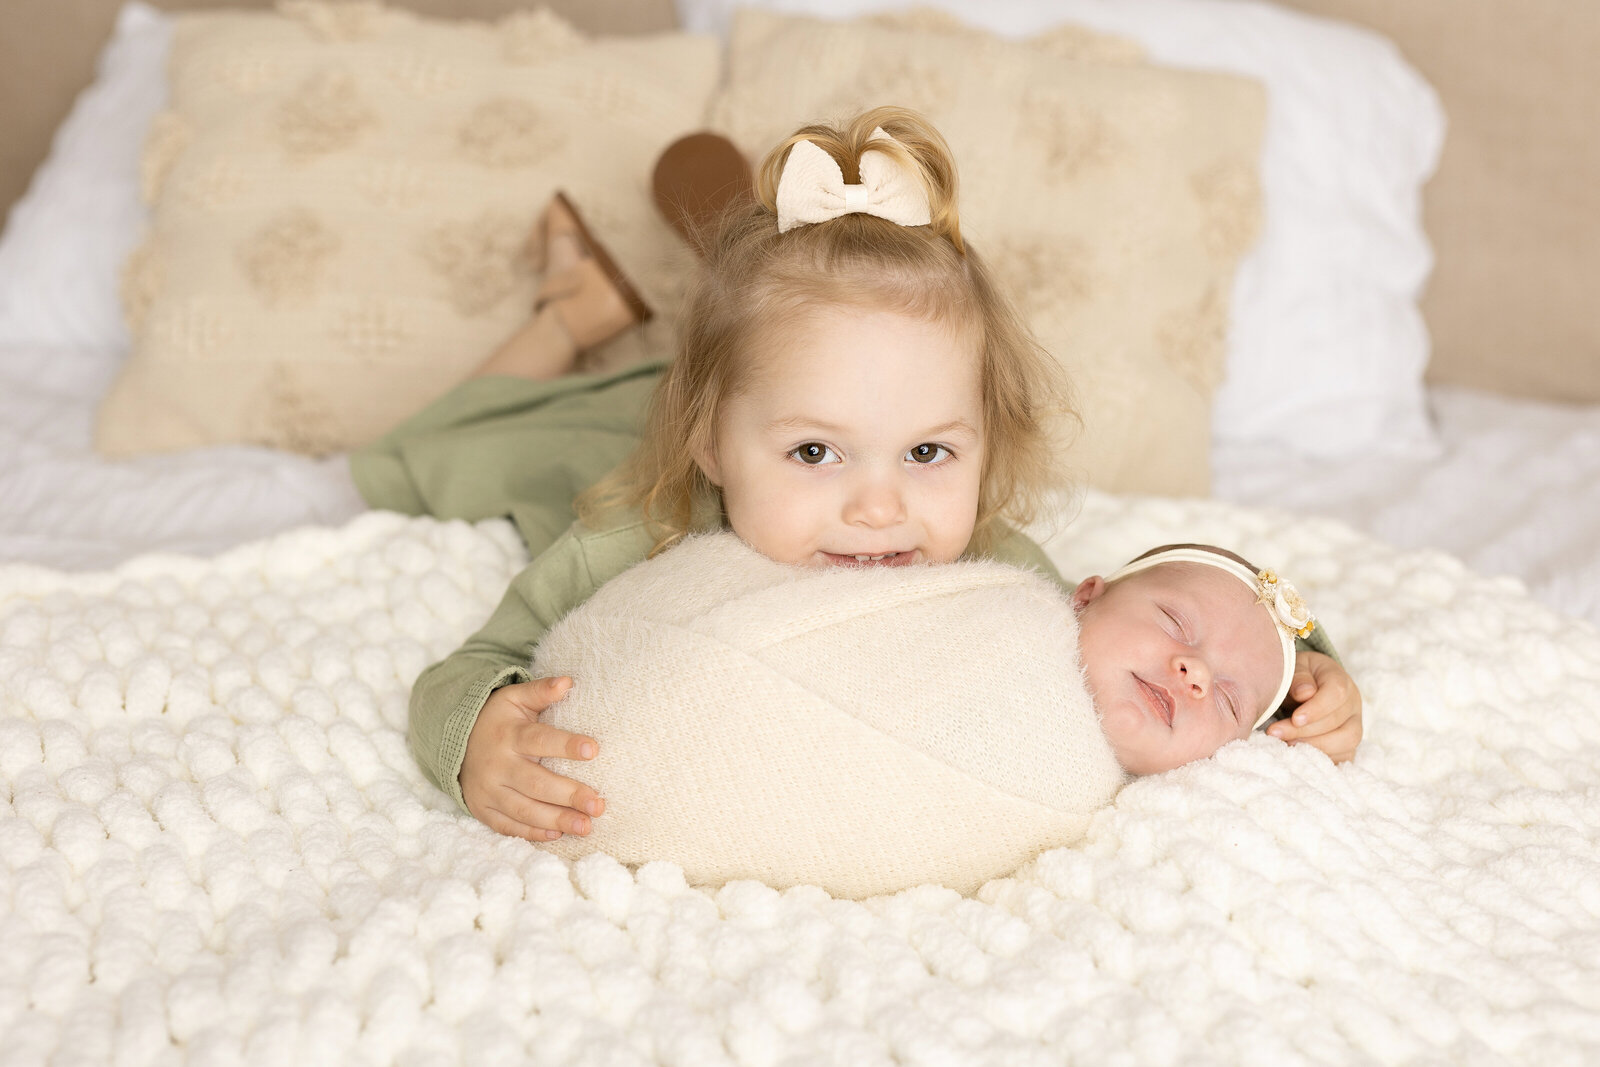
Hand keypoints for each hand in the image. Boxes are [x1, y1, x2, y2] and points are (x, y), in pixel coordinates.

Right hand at [459, 676, 605, 840]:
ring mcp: (488, 791)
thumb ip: (541, 691)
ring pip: (524, 810)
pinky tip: (558, 835)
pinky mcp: (484, 810)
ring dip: (556, 820)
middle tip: (598, 804)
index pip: (540, 740)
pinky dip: (532, 832)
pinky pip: (509, 826)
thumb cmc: (499, 720)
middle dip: (568, 794)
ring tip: (586, 827)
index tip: (594, 750)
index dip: (566, 745)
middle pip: (535, 783)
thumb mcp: (515, 699)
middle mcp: (497, 765)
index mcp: (509, 735)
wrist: (457, 743)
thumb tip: (568, 681)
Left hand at [1266, 652, 1362, 762]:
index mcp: (1340, 680)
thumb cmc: (1298, 677)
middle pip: (1338, 722)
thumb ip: (1298, 677)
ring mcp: (1353, 724)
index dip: (1317, 709)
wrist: (1305, 686)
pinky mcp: (1348, 744)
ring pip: (1346, 741)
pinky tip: (1298, 755)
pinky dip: (1321, 759)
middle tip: (1275, 733)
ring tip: (1285, 745)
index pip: (1337, 694)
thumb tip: (1304, 693)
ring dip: (1313, 746)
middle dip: (1304, 731)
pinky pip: (1344, 757)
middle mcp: (1352, 703)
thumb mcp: (1294, 667)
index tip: (1295, 718)